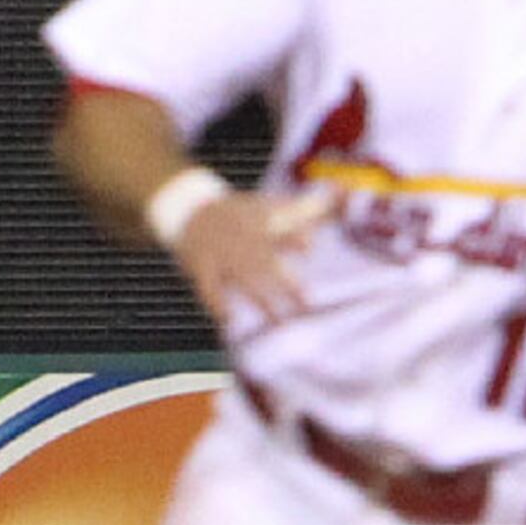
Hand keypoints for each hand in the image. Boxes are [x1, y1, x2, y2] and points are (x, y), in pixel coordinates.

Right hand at [172, 184, 333, 324]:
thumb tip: (338, 202)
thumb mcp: (266, 206)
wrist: (187, 208)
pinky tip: (228, 320)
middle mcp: (244, 242)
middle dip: (288, 284)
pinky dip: (217, 303)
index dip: (298, 238)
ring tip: (278, 322)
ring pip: (244, 281)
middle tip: (306, 304)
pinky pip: (208, 288)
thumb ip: (301, 211)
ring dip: (262, 302)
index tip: (309, 250)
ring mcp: (223, 256)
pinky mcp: (202, 267)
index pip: (282, 229)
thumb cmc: (235, 212)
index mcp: (262, 224)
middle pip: (268, 263)